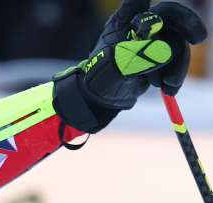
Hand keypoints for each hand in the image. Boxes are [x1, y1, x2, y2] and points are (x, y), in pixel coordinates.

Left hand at [54, 0, 206, 132]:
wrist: (104, 95)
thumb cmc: (101, 76)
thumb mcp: (114, 65)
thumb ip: (136, 53)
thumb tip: (161, 49)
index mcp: (125, 19)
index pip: (137, 0)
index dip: (144, 0)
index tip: (154, 13)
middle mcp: (141, 24)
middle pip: (171, 13)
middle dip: (187, 23)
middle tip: (199, 38)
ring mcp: (154, 37)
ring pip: (177, 41)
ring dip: (177, 65)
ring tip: (166, 86)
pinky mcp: (162, 53)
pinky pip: (178, 58)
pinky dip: (176, 74)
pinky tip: (168, 88)